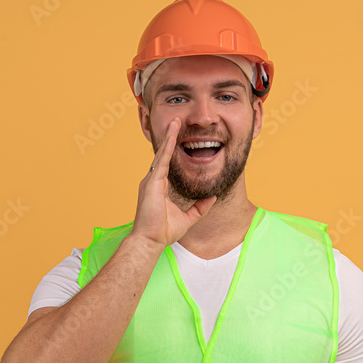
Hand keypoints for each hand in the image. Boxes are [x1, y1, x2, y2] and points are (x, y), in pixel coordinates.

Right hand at [130, 117, 216, 250]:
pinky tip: (174, 136)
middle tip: (178, 121)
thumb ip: (200, 208)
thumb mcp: (188, 219)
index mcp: (159, 187)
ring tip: (176, 121)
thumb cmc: (163, 233)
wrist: (150, 242)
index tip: (181, 137)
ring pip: (162, 153)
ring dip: (170, 137)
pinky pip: (161, 161)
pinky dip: (168, 147)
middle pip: (164, 154)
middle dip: (171, 137)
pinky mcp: (151, 183)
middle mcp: (153, 180)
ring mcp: (150, 180)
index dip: (174, 150)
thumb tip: (212, 197)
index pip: (168, 163)